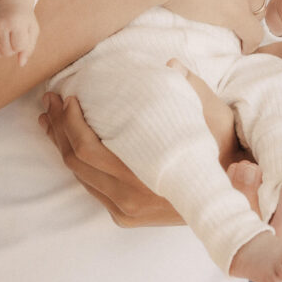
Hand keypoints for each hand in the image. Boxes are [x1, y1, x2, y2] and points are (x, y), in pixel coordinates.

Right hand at [0, 0, 38, 66]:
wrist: (10, 2)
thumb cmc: (24, 19)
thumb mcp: (32, 29)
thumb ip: (29, 47)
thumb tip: (21, 64)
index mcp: (16, 22)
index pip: (19, 47)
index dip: (22, 45)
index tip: (23, 36)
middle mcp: (1, 23)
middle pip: (6, 52)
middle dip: (13, 50)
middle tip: (15, 38)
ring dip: (3, 52)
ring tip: (8, 41)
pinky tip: (0, 39)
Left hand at [39, 63, 243, 226]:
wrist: (230, 197)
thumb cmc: (222, 153)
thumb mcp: (217, 118)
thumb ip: (195, 90)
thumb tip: (172, 65)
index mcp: (145, 174)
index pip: (89, 150)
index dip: (72, 123)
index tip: (69, 97)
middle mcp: (128, 198)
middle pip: (76, 161)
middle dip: (59, 127)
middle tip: (51, 99)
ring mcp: (125, 210)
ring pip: (79, 176)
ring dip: (61, 144)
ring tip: (51, 117)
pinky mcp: (124, 215)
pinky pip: (90, 187)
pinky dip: (75, 163)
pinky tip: (69, 144)